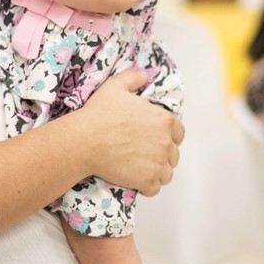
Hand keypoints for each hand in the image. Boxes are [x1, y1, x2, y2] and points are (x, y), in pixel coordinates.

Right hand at [79, 70, 182, 195]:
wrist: (85, 140)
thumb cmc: (99, 113)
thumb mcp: (116, 87)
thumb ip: (133, 78)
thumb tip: (144, 75)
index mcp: (164, 120)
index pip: (179, 133)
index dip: (168, 137)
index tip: (153, 140)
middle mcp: (166, 142)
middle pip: (173, 155)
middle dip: (161, 156)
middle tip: (142, 155)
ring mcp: (158, 163)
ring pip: (166, 173)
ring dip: (156, 173)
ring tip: (139, 169)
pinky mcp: (148, 180)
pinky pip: (155, 188)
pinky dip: (147, 187)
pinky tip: (135, 181)